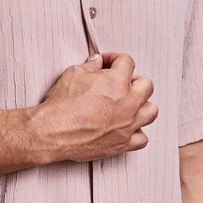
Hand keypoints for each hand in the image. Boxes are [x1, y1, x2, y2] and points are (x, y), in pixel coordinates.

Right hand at [31, 49, 157, 162]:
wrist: (51, 132)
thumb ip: (91, 67)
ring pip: (151, 111)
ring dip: (142, 106)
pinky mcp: (122, 143)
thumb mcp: (73, 74)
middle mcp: (128, 102)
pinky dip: (137, 133)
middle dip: (134, 81)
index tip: (108, 64)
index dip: (115, 59)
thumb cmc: (60, 104)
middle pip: (147, 85)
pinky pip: (142, 139)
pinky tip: (126, 129)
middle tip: (120, 84)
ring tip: (129, 106)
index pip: (127, 62)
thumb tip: (98, 62)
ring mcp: (128, 124)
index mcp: (117, 82)